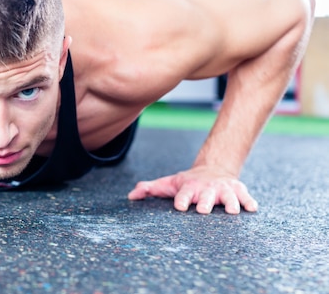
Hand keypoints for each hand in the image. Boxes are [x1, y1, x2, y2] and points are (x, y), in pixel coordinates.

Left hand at [127, 165, 257, 214]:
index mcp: (189, 188)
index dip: (181, 200)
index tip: (180, 207)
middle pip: (206, 196)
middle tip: (203, 210)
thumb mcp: (168, 184)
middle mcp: (206, 188)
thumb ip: (149, 189)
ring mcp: (223, 189)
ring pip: (228, 196)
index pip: (183, 194)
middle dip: (204, 202)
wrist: (212, 170)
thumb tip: (130, 196)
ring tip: (231, 211)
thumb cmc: (186, 183)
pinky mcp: (238, 190)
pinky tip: (252, 208)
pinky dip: (249, 201)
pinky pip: (245, 196)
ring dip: (230, 203)